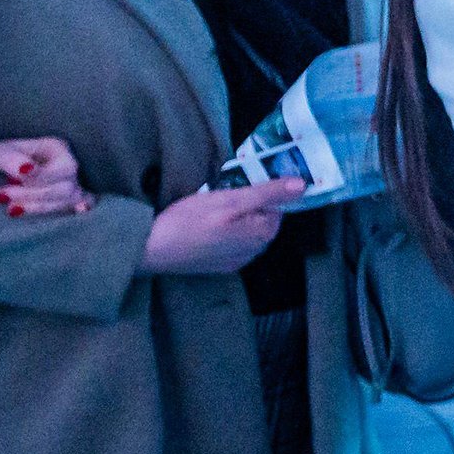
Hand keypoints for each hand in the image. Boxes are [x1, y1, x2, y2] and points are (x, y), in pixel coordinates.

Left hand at [0, 137, 93, 217]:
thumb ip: (10, 159)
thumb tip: (26, 169)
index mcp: (56, 149)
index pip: (63, 168)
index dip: (41, 178)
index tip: (11, 181)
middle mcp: (66, 168)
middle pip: (66, 188)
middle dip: (35, 195)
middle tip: (1, 197)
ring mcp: (68, 187)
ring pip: (69, 202)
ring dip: (41, 208)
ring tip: (11, 210)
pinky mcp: (63, 205)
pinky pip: (76, 209)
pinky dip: (76, 212)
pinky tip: (77, 213)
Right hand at [142, 177, 306, 275]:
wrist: (150, 250)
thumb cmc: (189, 220)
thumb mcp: (230, 199)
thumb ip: (267, 193)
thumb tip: (303, 185)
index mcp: (262, 234)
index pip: (277, 208)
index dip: (261, 194)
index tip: (240, 187)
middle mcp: (255, 252)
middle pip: (262, 221)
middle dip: (248, 207)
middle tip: (222, 198)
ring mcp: (236, 262)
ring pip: (246, 233)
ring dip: (236, 221)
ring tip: (211, 212)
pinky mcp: (219, 267)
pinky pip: (232, 246)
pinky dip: (225, 235)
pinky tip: (205, 229)